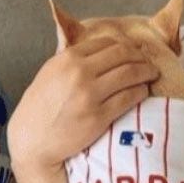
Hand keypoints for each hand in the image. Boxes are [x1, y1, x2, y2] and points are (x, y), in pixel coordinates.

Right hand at [7, 36, 157, 169]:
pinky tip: (142, 92)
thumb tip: (99, 48)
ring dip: (146, 72)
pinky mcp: (98, 117)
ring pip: (130, 74)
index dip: (125, 46)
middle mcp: (79, 73)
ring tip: (151, 75)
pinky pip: (129, 98)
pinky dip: (140, 92)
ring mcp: (90, 95)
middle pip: (123, 55)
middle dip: (140, 58)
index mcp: (68, 58)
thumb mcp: (50, 72)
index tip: (134, 52)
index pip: (107, 43)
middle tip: (148, 64)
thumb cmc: (40, 107)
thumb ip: (72, 59)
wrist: (32, 139)